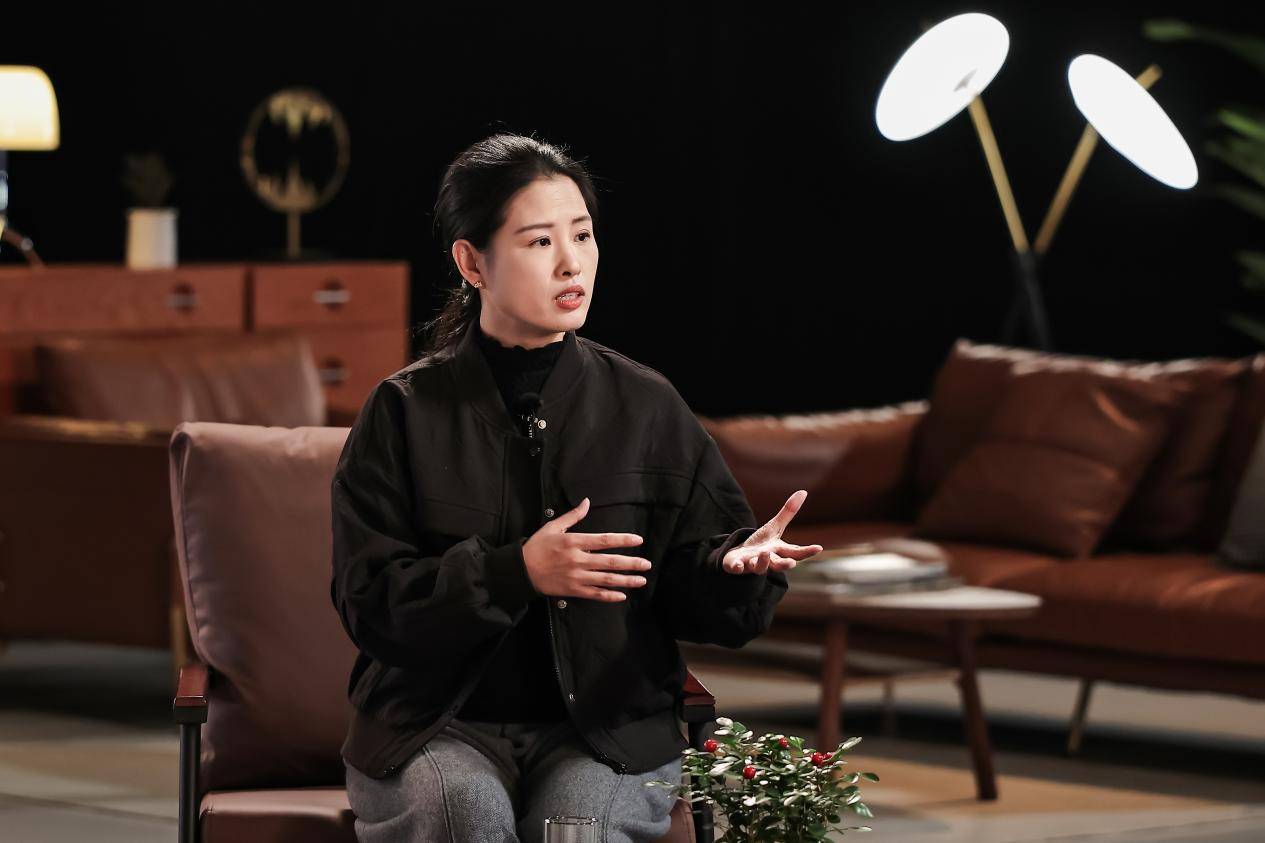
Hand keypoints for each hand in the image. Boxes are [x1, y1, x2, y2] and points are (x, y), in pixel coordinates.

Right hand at [522, 497, 652, 601]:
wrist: (521, 571)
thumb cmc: (537, 547)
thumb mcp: (553, 527)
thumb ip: (572, 516)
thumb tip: (587, 502)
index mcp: (574, 542)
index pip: (603, 540)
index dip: (623, 540)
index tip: (638, 540)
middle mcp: (577, 560)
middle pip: (609, 562)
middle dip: (631, 563)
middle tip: (647, 564)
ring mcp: (576, 577)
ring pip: (606, 580)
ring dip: (626, 581)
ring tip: (641, 580)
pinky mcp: (572, 591)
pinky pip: (594, 594)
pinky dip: (609, 596)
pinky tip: (622, 596)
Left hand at [721, 489, 822, 574]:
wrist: (738, 558)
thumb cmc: (761, 544)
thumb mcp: (774, 527)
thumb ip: (788, 512)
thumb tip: (803, 491)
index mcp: (779, 551)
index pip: (795, 552)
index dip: (807, 551)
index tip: (819, 548)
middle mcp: (768, 560)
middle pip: (778, 564)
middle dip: (785, 564)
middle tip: (792, 563)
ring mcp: (752, 564)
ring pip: (759, 567)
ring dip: (762, 563)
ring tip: (765, 553)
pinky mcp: (737, 566)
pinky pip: (737, 568)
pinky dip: (737, 567)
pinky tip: (737, 566)